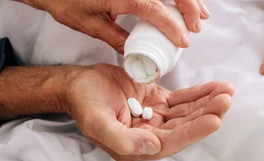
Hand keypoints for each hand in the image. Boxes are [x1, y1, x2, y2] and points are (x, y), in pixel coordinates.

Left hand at [16, 0, 209, 52]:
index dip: (174, 26)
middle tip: (197, 27)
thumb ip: (115, 38)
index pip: (156, 10)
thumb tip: (134, 53)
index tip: (184, 41)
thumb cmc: (66, 0)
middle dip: (190, 7)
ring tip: (198, 15)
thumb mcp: (90, 25)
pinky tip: (180, 3)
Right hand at [66, 64, 233, 160]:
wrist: (78, 84)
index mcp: (136, 146)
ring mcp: (155, 117)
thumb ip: (123, 140)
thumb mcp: (98, 123)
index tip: (214, 118)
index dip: (194, 131)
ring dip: (207, 103)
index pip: (171, 141)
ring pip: (187, 113)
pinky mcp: (158, 101)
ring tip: (226, 92)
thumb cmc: (84, 104)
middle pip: (184, 126)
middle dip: (207, 113)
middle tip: (225, 100)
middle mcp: (149, 135)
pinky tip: (214, 88)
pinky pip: (183, 100)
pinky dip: (199, 94)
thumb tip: (153, 146)